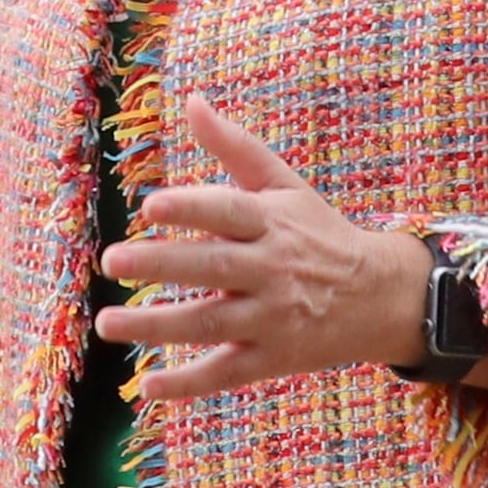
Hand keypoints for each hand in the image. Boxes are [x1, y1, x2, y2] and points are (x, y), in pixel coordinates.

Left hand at [94, 99, 440, 401]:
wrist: (380, 296)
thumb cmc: (319, 233)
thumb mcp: (284, 186)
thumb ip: (235, 147)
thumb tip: (192, 100)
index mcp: (271, 222)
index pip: (227, 211)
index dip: (190, 208)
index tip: (149, 207)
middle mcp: (271, 270)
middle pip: (210, 267)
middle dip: (159, 264)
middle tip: (111, 260)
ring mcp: (272, 318)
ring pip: (209, 324)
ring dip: (155, 326)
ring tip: (107, 322)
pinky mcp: (271, 358)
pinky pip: (225, 373)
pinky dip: (187, 384)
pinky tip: (147, 387)